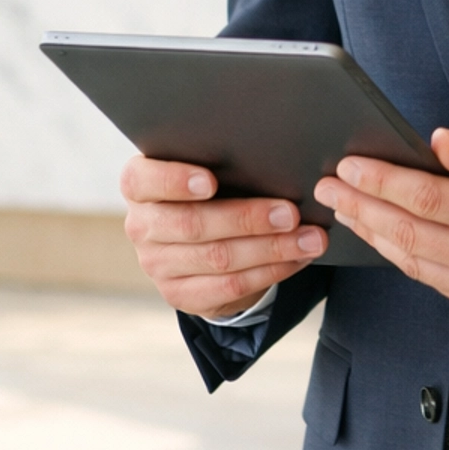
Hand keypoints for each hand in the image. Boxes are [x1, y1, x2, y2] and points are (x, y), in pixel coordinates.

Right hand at [120, 155, 327, 316]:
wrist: (198, 237)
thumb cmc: (210, 187)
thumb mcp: (206, 167)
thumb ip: (223, 159)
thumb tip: (274, 155)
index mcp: (139, 185)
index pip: (144, 180)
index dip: (175, 180)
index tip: (211, 180)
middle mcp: (141, 226)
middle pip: (193, 224)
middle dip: (247, 219)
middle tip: (291, 212)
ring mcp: (156, 264)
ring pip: (218, 259)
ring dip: (271, 249)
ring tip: (309, 238)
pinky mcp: (179, 294)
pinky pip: (229, 287)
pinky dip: (270, 272)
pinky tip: (297, 259)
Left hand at [313, 128, 448, 321]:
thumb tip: (435, 143)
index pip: (425, 199)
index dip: (380, 181)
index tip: (349, 166)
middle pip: (407, 235)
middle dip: (361, 208)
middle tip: (328, 188)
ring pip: (414, 263)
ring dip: (373, 235)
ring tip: (345, 209)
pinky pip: (433, 280)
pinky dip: (403, 257)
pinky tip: (384, 236)